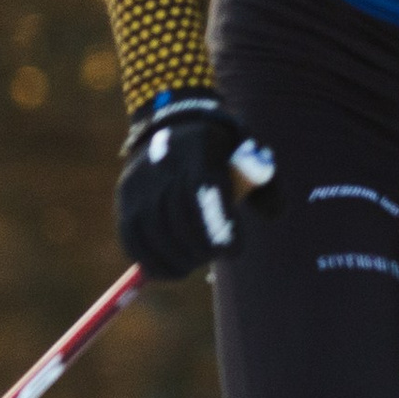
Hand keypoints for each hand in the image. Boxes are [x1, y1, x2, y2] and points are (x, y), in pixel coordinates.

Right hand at [116, 95, 278, 279]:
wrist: (175, 127)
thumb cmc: (222, 151)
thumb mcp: (249, 156)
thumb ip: (266, 185)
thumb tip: (274, 214)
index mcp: (198, 145)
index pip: (204, 188)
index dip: (218, 225)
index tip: (233, 251)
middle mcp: (161, 162)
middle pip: (178, 214)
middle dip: (201, 245)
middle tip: (217, 254)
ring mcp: (138, 182)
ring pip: (154, 232)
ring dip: (179, 257)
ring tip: (196, 261)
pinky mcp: (124, 201)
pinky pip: (134, 240)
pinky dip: (154, 262)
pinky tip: (174, 270)